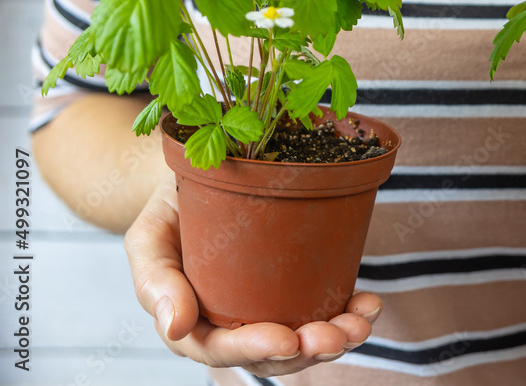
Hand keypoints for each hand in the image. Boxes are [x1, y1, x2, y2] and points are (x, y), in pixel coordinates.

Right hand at [124, 173, 381, 378]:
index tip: (288, 340)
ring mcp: (266, 309)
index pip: (221, 350)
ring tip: (362, 323)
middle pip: (272, 355)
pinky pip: (322, 310)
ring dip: (337, 338)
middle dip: (309, 350)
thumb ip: (156, 282)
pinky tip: (369, 304)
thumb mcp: (149, 238)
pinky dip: (349, 312)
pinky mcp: (294, 289)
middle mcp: (231, 325)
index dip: (256, 350)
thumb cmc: (168, 210)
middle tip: (338, 334)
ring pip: (303, 340)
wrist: (196, 178)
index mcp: (192, 324)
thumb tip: (175, 328)